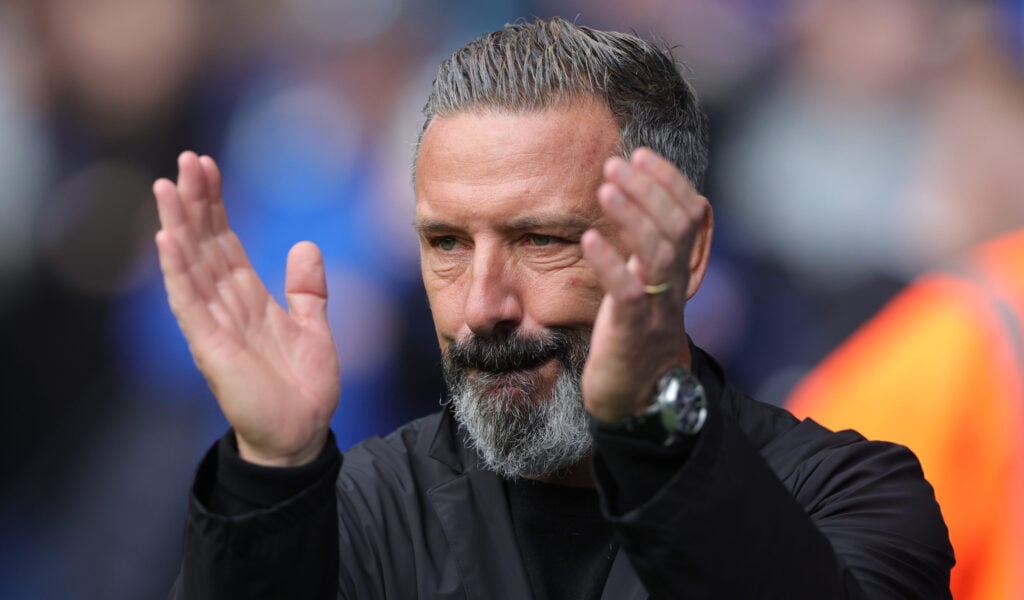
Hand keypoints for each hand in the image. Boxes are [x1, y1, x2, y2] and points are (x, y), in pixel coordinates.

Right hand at [153, 151, 339, 465]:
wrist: (302, 434)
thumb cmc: (303, 386)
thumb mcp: (314, 326)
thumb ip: (307, 288)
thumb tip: (304, 244)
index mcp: (248, 297)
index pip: (225, 241)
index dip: (216, 204)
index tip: (207, 166)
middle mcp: (225, 305)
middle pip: (204, 243)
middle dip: (195, 202)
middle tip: (185, 159)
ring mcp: (214, 324)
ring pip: (190, 266)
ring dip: (178, 226)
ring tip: (166, 186)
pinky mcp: (210, 347)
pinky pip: (189, 303)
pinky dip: (178, 272)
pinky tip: (168, 241)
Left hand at [580, 148, 712, 421]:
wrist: (641, 400)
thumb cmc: (635, 337)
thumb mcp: (645, 287)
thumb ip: (645, 251)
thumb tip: (632, 205)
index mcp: (677, 272)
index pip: (689, 216)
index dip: (669, 182)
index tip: (641, 153)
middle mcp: (672, 285)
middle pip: (675, 227)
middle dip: (648, 189)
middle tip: (616, 161)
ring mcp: (655, 308)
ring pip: (656, 254)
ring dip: (632, 215)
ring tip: (606, 186)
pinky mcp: (631, 332)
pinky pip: (627, 293)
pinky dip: (609, 263)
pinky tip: (588, 238)